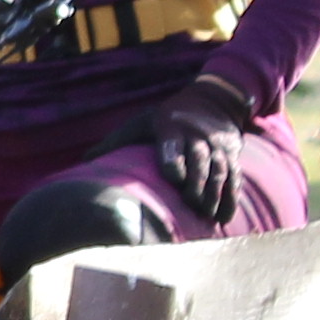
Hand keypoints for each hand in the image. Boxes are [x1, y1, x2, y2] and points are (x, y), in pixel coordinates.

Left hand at [129, 78, 258, 235]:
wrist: (212, 101)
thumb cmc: (165, 119)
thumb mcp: (141, 123)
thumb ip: (116, 142)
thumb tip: (84, 160)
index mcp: (170, 126)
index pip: (172, 145)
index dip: (174, 162)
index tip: (173, 180)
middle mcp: (195, 134)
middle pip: (199, 159)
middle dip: (196, 183)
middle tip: (191, 205)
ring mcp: (216, 144)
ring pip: (219, 169)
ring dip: (214, 194)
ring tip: (205, 215)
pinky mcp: (231, 154)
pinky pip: (234, 177)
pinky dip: (231, 198)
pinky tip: (224, 218)